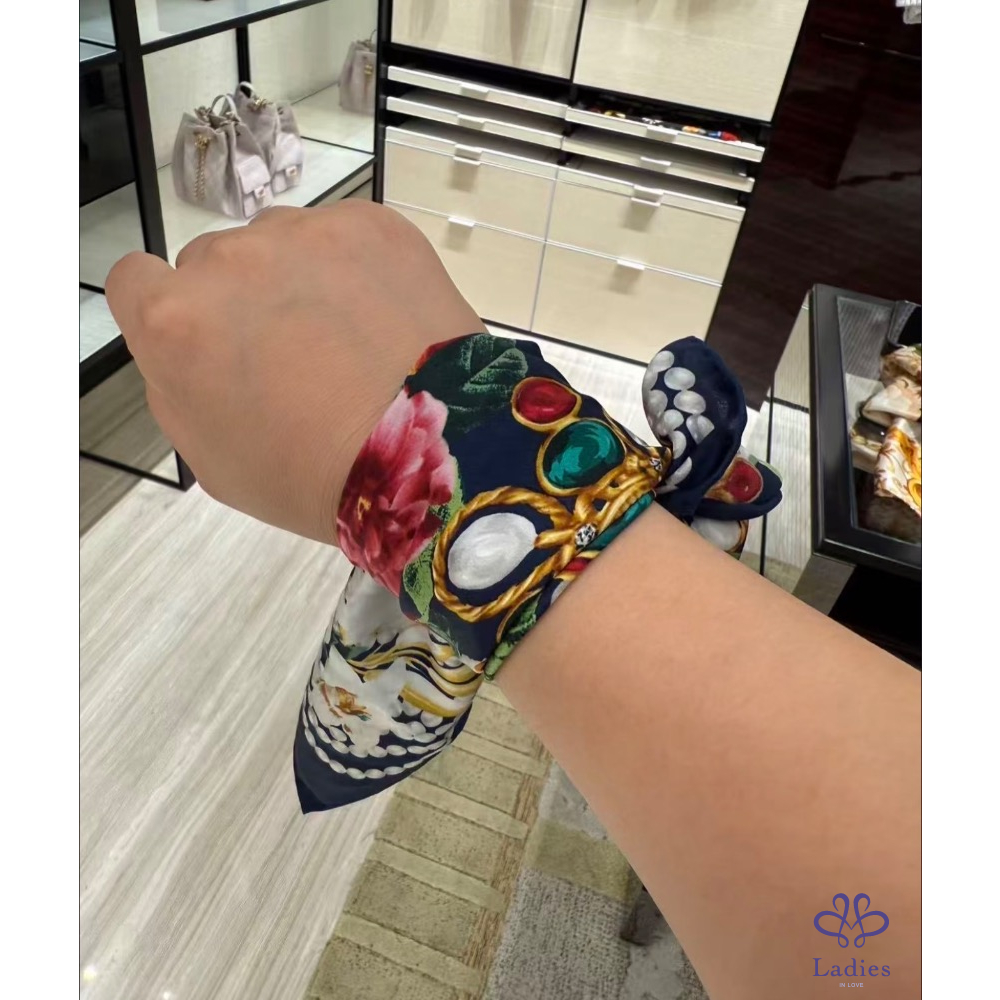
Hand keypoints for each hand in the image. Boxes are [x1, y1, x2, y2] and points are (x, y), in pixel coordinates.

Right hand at [106, 201, 483, 543]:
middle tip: (292, 356)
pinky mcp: (370, 224)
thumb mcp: (210, 457)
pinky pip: (342, 236)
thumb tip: (185, 343)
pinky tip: (383, 320)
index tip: (203, 338)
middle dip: (239, 301)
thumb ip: (176, 381)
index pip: (135, 281)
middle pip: (213, 263)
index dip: (166, 311)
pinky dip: (355, 269)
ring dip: (296, 279)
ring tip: (347, 340)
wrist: (432, 457)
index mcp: (174, 321)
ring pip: (278, 243)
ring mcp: (304, 233)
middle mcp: (229, 260)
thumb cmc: (313, 476)